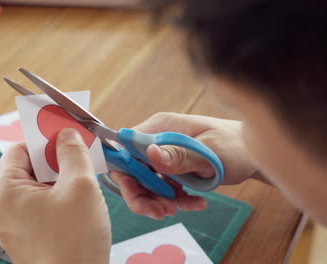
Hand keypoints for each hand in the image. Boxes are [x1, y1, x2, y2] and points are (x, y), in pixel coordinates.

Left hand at [0, 128, 110, 263]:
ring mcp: (8, 225)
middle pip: (26, 168)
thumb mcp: (80, 186)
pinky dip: (54, 199)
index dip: (44, 140)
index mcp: (2, 191)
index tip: (67, 138)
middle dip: (54, 162)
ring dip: (57, 180)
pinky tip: (75, 204)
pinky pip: (36, 207)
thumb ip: (72, 152)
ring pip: (33, 188)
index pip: (19, 149)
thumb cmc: (74, 242)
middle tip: (79, 161)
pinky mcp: (22, 237)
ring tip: (81, 184)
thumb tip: (66, 134)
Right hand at [110, 112, 258, 219]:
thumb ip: (179, 155)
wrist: (255, 154)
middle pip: (132, 169)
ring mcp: (164, 154)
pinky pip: (163, 188)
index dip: (124, 172)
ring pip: (146, 183)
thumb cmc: (236, 146)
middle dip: (142, 194)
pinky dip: (176, 200)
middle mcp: (157, 139)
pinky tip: (196, 203)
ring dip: (160, 200)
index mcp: (160, 127)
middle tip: (160, 212)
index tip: (137, 193)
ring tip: (180, 209)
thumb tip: (149, 153)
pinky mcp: (173, 168)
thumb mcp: (209, 153)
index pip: (125, 148)